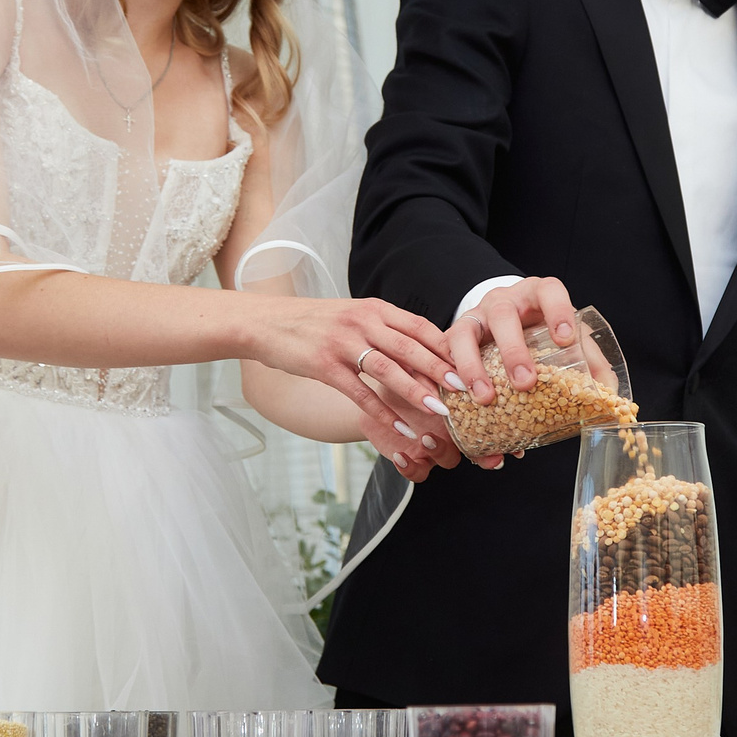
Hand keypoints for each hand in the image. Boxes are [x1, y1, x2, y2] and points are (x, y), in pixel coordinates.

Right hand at [251, 295, 462, 477]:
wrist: (266, 322)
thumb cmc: (314, 324)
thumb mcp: (352, 317)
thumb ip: (384, 329)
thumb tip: (421, 350)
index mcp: (374, 309)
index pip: (419, 327)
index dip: (447, 346)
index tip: (471, 365)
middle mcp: (362, 322)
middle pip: (410, 348)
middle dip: (442, 370)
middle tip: (467, 390)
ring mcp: (342, 344)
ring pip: (389, 370)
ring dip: (417, 393)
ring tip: (440, 412)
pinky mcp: (324, 366)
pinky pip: (359, 393)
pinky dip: (382, 412)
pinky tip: (399, 427)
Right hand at [445, 276, 580, 468]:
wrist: (505, 325)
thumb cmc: (541, 332)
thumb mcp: (566, 340)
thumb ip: (588, 362)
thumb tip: (608, 394)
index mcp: (537, 295)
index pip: (549, 291)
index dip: (558, 311)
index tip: (566, 338)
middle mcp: (504, 300)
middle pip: (504, 315)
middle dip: (513, 350)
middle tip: (525, 382)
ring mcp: (476, 315)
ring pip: (466, 332)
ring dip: (473, 366)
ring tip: (485, 397)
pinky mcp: (455, 333)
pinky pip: (445, 350)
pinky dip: (451, 373)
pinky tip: (456, 395)